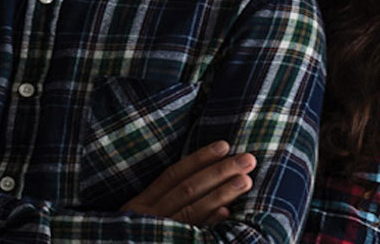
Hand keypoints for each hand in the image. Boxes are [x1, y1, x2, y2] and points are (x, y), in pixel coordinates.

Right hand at [121, 140, 255, 225]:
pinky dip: (209, 224)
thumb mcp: (137, 220)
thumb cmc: (131, 240)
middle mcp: (149, 217)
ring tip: (245, 181)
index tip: (224, 146)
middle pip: (188, 189)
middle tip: (247, 159)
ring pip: (193, 210)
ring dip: (221, 194)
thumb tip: (200, 181)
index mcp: (141, 205)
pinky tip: (226, 214)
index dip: (199, 159)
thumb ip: (160, 202)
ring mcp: (160, 233)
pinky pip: (192, 236)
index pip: (173, 175)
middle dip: (219, 172)